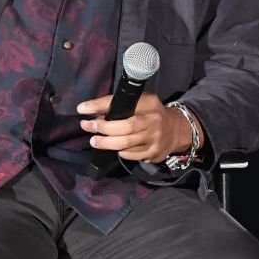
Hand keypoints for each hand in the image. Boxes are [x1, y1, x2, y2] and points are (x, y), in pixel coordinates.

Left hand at [77, 92, 193, 163]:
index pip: (122, 104)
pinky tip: (116, 149)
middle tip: (88, 128)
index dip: (100, 106)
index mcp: (150, 104)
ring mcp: (155, 138)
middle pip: (124, 128)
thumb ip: (116, 105)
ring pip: (125, 145)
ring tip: (95, 141)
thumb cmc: (150, 114)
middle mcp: (154, 120)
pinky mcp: (154, 152)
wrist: (176, 130)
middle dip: (103, 129)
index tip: (82, 109)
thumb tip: (86, 109)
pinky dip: (120, 152)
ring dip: (106, 143)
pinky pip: (130, 155)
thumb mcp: (139, 103)